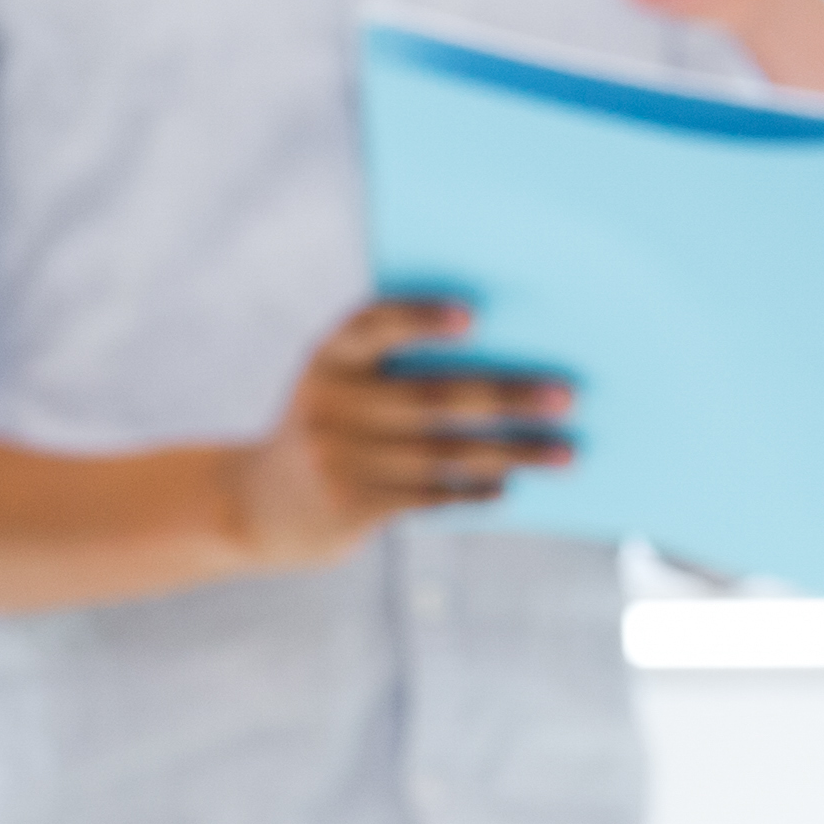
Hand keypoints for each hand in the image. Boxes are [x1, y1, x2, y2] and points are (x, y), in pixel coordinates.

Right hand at [225, 297, 572, 571]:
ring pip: (448, 453)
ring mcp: (339, 458)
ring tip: (567, 452)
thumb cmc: (330, 430)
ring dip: (516, 452)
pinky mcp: (351, 506)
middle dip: (510, 397)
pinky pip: (432, 494)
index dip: (420, 318)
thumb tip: (508, 364)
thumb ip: (395, 371)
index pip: (374, 325)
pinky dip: (476, 489)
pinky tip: (509, 485)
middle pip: (437, 397)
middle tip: (568, 396)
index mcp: (329, 359)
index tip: (473, 317)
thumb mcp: (340, 390)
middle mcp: (330, 403)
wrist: (255, 506)